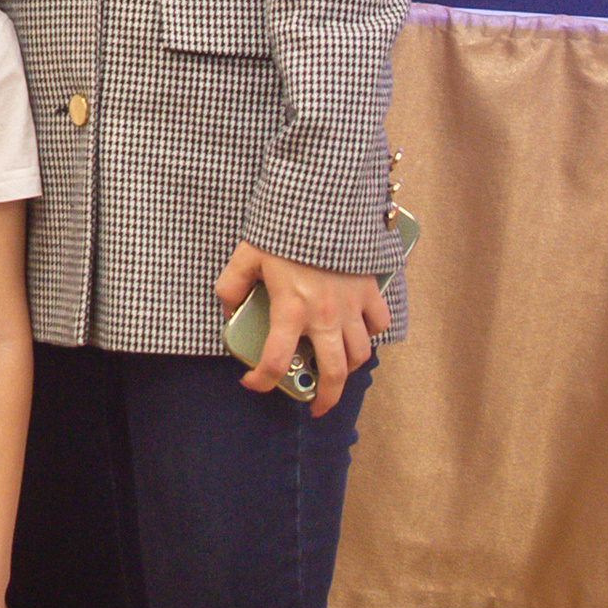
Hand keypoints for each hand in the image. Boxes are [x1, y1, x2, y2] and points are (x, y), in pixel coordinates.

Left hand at [214, 242, 386, 419]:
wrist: (323, 201)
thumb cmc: (283, 228)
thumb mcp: (246, 255)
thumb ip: (231, 286)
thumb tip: (228, 310)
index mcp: (291, 309)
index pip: (275, 362)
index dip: (261, 381)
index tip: (252, 383)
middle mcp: (325, 316)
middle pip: (333, 373)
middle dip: (325, 398)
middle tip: (316, 406)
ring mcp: (351, 306)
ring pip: (360, 354)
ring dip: (348, 369)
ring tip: (336, 371)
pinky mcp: (369, 291)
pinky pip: (378, 324)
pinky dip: (370, 334)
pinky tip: (358, 334)